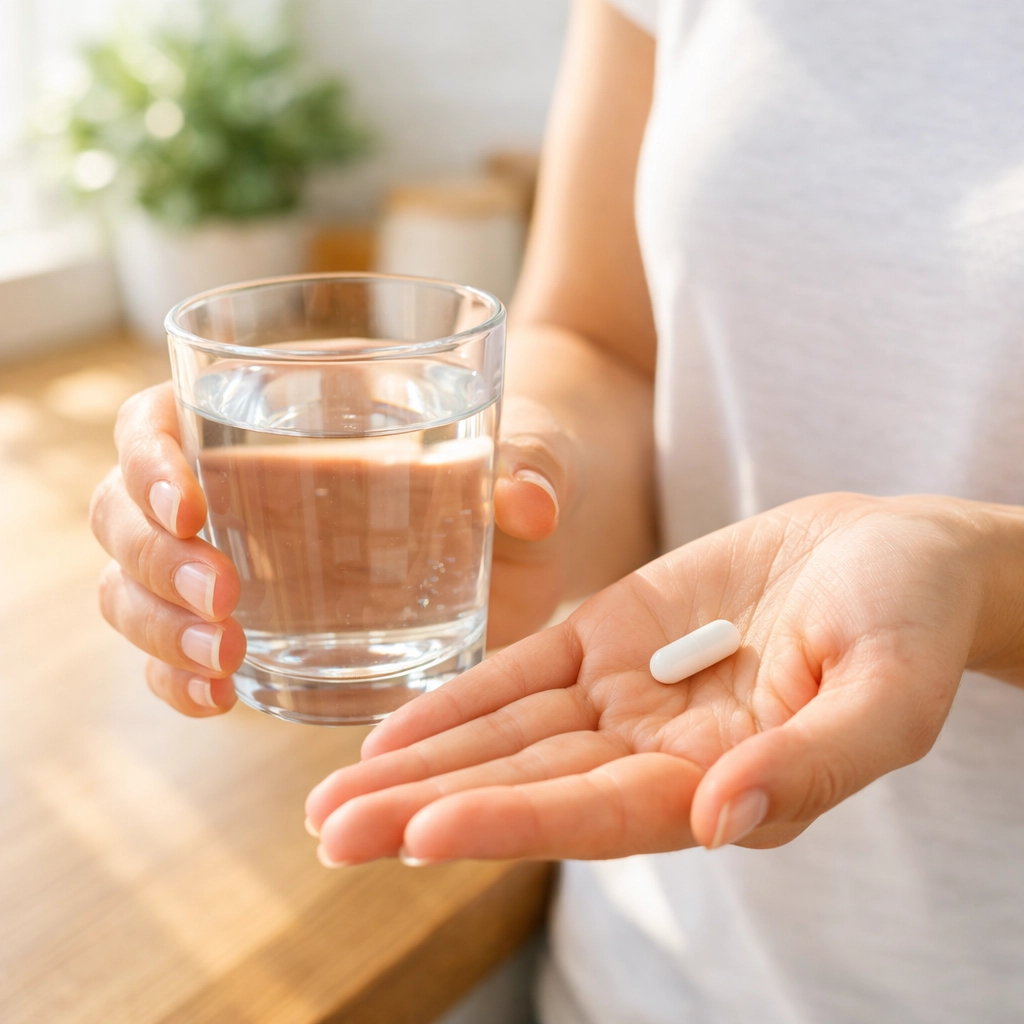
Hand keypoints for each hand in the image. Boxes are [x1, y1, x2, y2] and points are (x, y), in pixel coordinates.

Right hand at [89, 383, 577, 714]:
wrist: (526, 522)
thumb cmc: (517, 459)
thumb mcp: (530, 451)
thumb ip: (531, 466)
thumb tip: (530, 506)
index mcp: (276, 413)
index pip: (160, 419)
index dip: (149, 457)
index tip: (190, 505)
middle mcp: (236, 486)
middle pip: (124, 512)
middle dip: (156, 559)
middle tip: (226, 599)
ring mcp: (240, 560)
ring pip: (135, 588)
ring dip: (156, 628)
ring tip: (224, 660)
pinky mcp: (266, 626)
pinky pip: (179, 654)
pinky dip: (177, 679)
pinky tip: (219, 697)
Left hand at [306, 493, 998, 863]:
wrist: (891, 552)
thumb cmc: (908, 621)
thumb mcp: (890, 690)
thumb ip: (814, 761)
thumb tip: (720, 818)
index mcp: (723, 783)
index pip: (598, 815)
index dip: (510, 823)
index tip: (417, 835)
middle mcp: (658, 753)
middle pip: (528, 787)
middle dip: (426, 811)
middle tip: (328, 833)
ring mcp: (628, 696)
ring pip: (508, 738)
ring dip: (420, 765)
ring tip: (330, 798)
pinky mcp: (612, 638)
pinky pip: (523, 674)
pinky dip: (458, 700)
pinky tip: (392, 731)